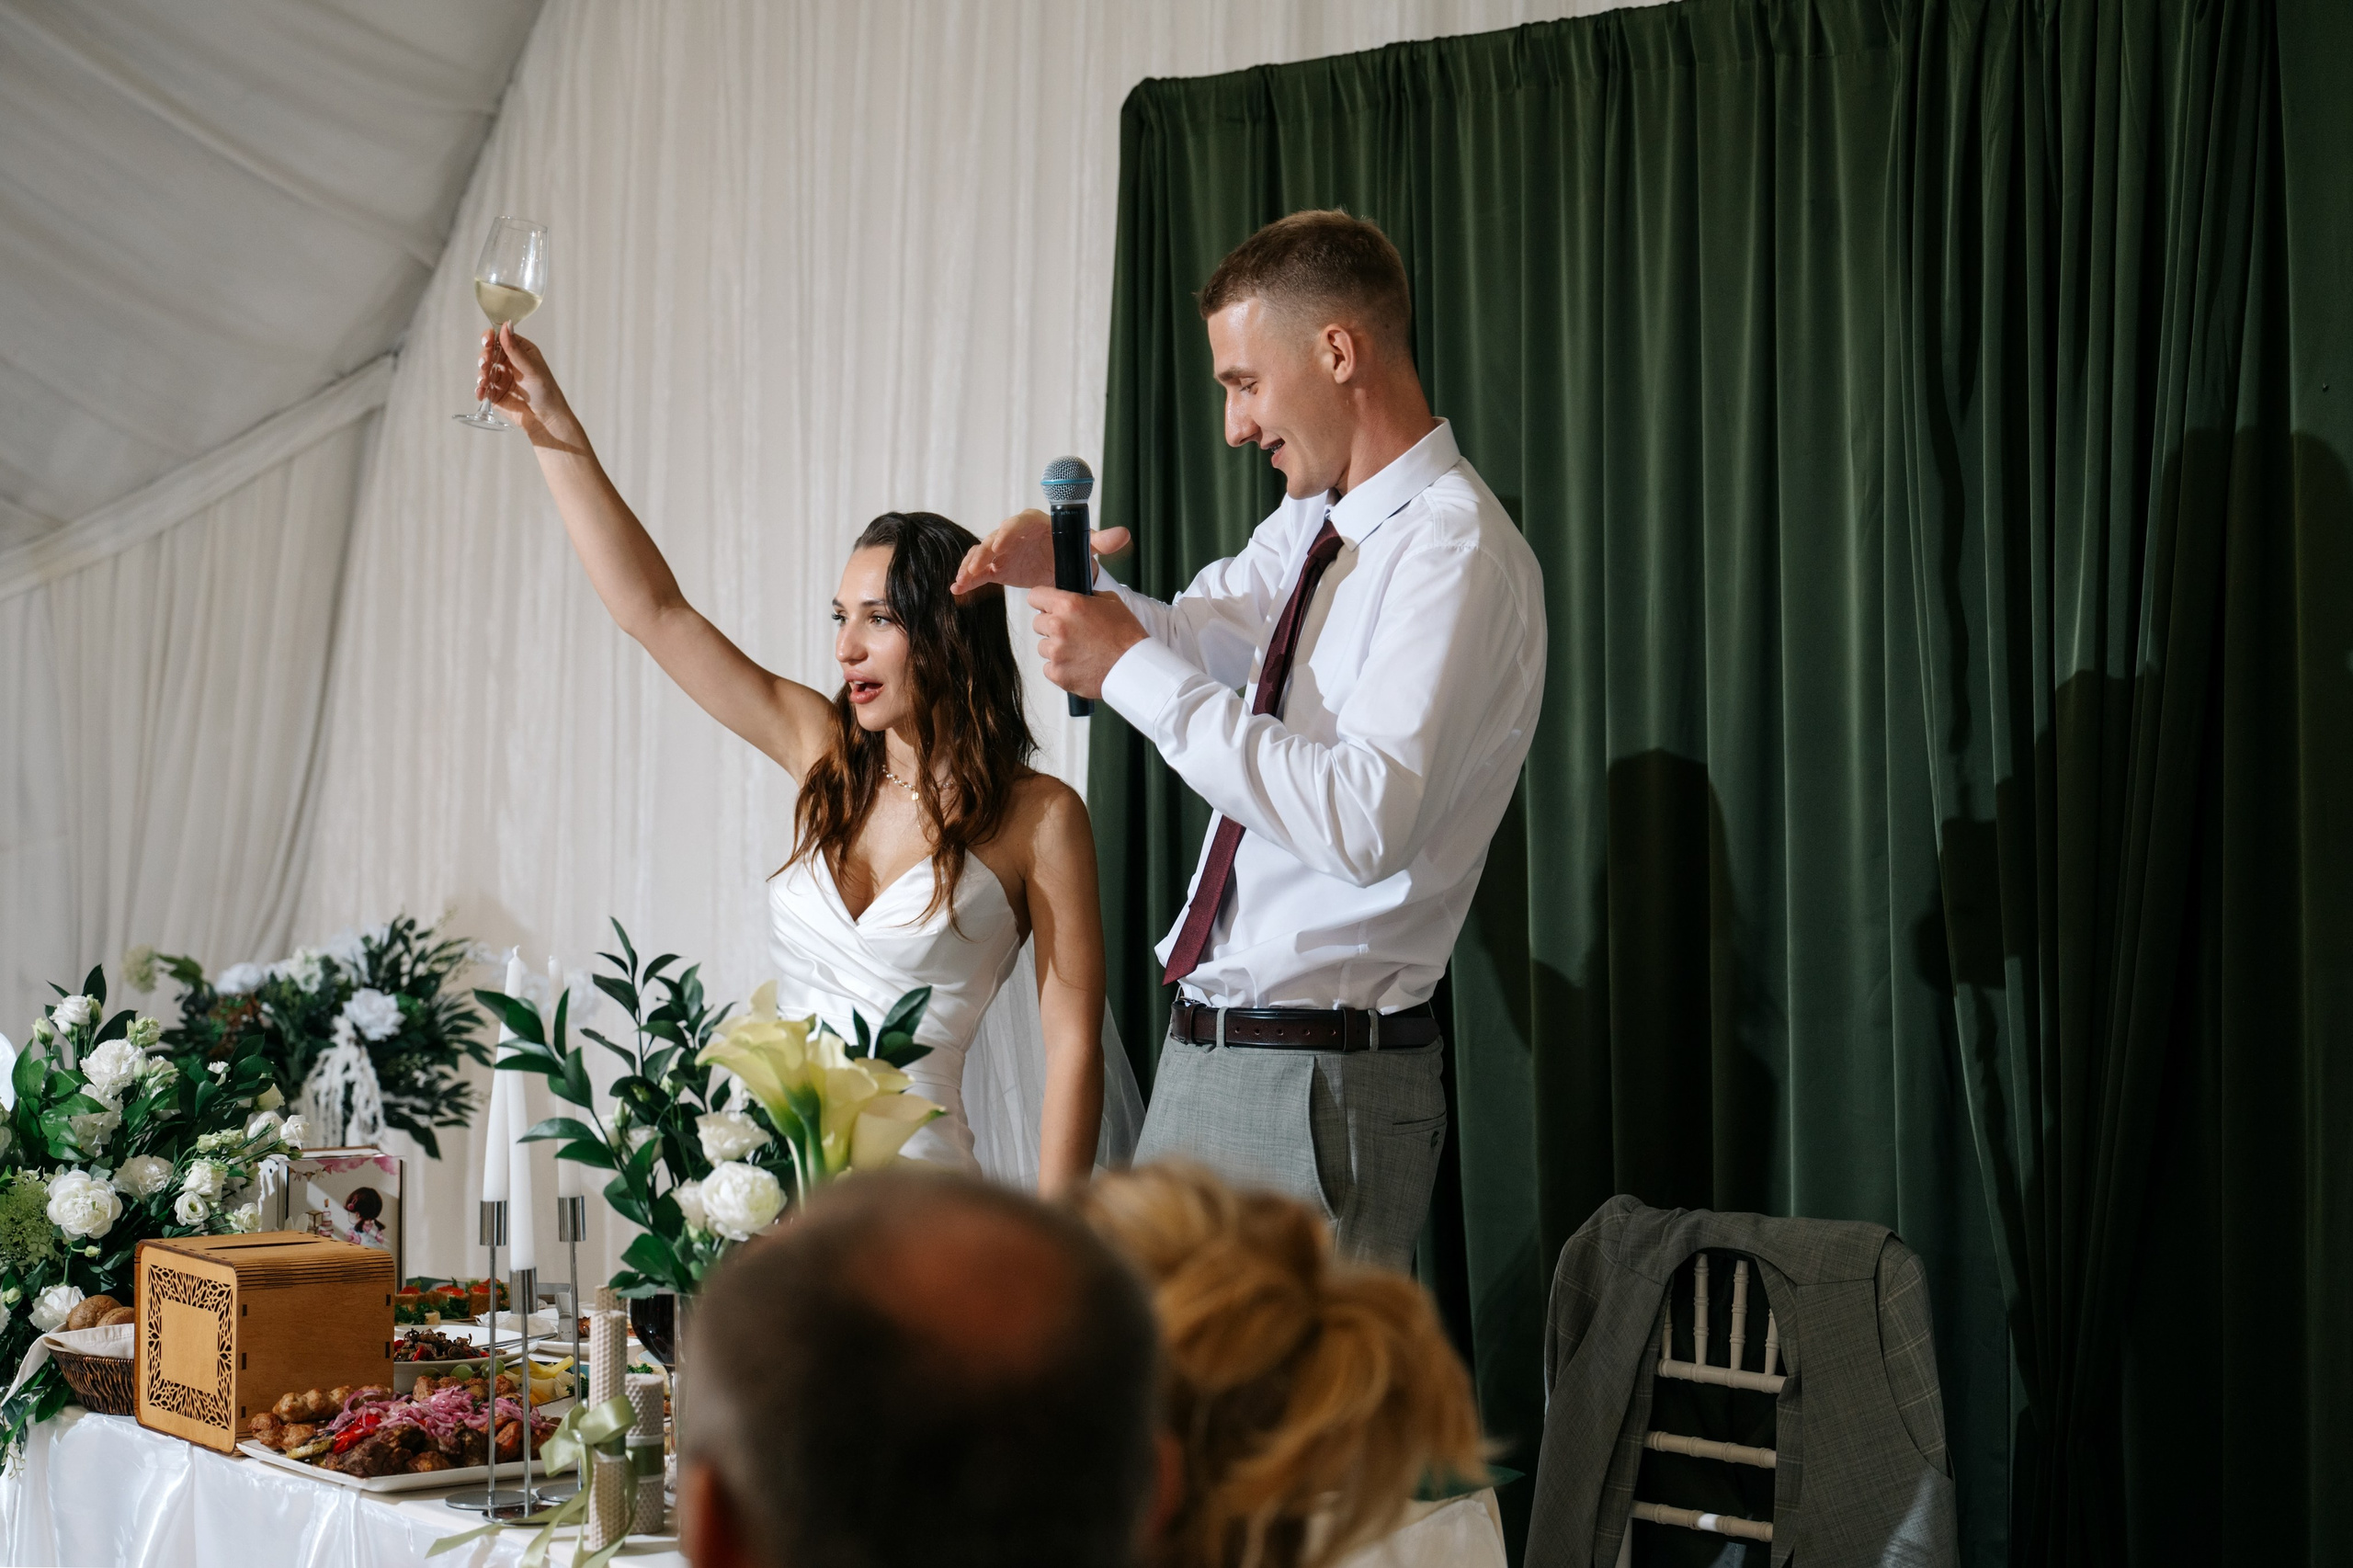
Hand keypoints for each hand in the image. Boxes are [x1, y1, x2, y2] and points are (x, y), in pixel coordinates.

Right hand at [475, 325, 578, 445]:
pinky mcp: (495, 393)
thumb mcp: (531, 368)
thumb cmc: (545, 391)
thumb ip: (515, 349)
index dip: (491, 338)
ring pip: (483, 370)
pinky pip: (483, 388)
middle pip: (489, 353)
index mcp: (520, 351)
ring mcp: (501, 378)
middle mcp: (509, 363)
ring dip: (481, 374)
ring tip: (485, 382)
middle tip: (486, 364)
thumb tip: (506, 324)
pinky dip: (480, 390)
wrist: (546, 419)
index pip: (501, 338)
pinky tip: (481, 393)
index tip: (487, 342)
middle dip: (484, 357)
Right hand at [953, 509, 1131, 595]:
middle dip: (984, 551)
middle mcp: (1013, 534)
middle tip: (976, 565)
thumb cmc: (1070, 549)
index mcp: (1034, 524)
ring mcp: (1001, 551)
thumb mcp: (1086, 546)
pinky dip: (967, 579)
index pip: (1018, 523)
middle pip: (994, 538)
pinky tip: (957, 590)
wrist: (1060, 565)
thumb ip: (1101, 541)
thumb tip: (1123, 534)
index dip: (1008, 533)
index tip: (1001, 544)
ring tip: (963, 580)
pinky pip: (978, 570)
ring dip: (971, 566)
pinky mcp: (994, 567)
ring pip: (981, 553)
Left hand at [1030, 587, 1145, 699]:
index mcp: (1069, 605)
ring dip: (1056, 649)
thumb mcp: (1110, 602)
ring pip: (1043, 647)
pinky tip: (1079, 665)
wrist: (1134, 667)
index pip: (1035, 596)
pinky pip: (1049, 668)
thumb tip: (1073, 596)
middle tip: (1073, 633)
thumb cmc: (1126, 636)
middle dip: (1051, 627)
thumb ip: (1085, 597)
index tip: (1046, 607)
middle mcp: (1058, 627)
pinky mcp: (1057, 673)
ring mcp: (1056, 652)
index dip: (1042, 601)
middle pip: (1037, 623)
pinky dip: (1061, 668)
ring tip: (1080, 651)